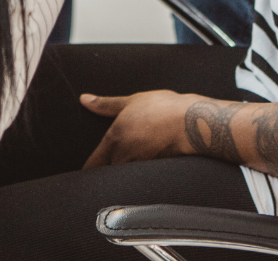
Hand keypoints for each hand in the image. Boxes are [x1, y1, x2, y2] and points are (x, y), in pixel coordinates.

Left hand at [80, 90, 200, 168]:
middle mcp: (124, 156)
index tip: (87, 170)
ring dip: (122, 175)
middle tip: (107, 167)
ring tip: (128, 165)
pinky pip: (140, 179)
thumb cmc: (163, 108)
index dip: (88, 169)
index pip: (92, 165)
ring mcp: (140, 167)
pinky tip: (144, 169)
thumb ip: (105, 104)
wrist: (193, 121)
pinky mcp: (155, 172)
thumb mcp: (131, 101)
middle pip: (107, 174)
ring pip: (124, 178)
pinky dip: (138, 177)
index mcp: (114, 139)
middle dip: (106, 173)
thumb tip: (84, 99)